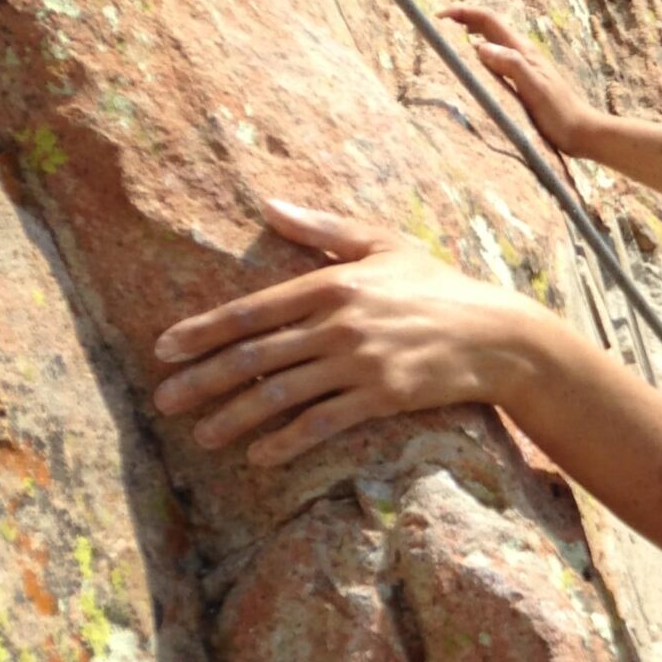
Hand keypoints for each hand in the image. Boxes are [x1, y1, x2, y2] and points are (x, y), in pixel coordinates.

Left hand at [152, 201, 541, 467]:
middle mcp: (340, 324)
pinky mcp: (383, 398)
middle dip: (204, 379)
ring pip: (282, 394)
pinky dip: (288, 441)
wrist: (497, 335)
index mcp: (333, 283)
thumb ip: (322, 228)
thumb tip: (267, 205)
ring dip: (236, 417)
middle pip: (256, 356)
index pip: (253, 310)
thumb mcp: (384, 243)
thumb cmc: (439, 286)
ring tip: (202, 435)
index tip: (166, 349)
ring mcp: (360, 364)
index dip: (204, 331)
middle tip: (165, 400)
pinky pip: (323, 423)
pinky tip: (261, 456)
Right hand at [440, 4, 600, 157]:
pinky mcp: (522, 83)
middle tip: (437, 27)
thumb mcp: (535, 88)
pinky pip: (495, 64)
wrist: (582, 133)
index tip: (438, 16)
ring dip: (468, 38)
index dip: (463, 13)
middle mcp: (521, 55)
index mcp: (522, 51)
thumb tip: (480, 47)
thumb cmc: (560, 114)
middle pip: (488, 28)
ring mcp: (522, 69)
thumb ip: (512, 65)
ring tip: (447, 45)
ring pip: (491, 45)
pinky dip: (478, 60)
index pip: (489, 20)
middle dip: (462, 21)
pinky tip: (471, 72)